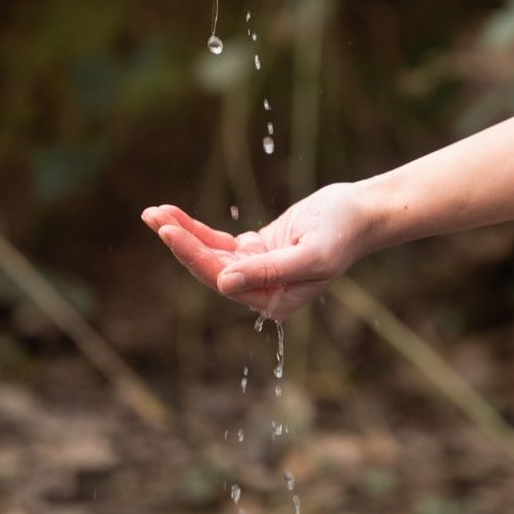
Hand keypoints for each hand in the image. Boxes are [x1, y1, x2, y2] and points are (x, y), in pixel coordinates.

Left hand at [141, 183, 370, 320]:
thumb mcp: (310, 253)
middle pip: (210, 267)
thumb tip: (225, 283)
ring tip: (153, 213)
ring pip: (210, 253)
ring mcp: (257, 269)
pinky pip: (219, 241)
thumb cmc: (342, 232)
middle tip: (152, 216)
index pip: (223, 280)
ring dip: (182, 233)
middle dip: (179, 242)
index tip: (169, 231)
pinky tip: (173, 217)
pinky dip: (197, 229)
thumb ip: (269, 271)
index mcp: (274, 301)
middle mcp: (261, 291)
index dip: (193, 255)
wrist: (361, 213)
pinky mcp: (256, 249)